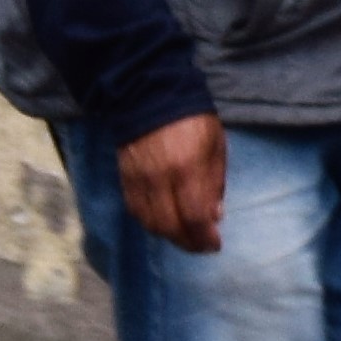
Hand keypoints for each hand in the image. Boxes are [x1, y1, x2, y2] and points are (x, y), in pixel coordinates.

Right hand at [115, 115, 226, 255]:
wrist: (149, 94)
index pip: (195, 217)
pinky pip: (135, 210)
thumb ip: (215, 182)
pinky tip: (163, 222)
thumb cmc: (192, 120)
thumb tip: (215, 216)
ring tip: (185, 236)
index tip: (214, 245)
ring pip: (150, 223)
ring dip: (169, 236)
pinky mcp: (124, 178)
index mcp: (188, 169)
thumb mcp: (216, 146)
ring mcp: (139, 180)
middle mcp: (160, 179)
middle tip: (201, 246)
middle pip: (170, 227)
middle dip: (188, 243)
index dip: (205, 238)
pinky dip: (150, 223)